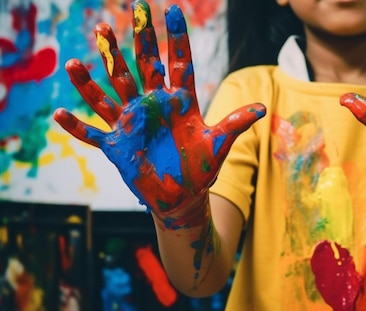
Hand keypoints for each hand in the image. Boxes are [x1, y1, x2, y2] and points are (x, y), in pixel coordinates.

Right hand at [53, 1, 264, 224]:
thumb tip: (263, 108)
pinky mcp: (118, 146)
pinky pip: (93, 135)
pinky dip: (77, 128)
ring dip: (95, 78)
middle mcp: (154, 105)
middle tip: (133, 9)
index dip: (176, 37)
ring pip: (111, 93)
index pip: (178, 63)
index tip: (173, 8)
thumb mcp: (219, 143)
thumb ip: (235, 123)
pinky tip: (60, 114)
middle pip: (143, 66)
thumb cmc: (201, 167)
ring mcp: (133, 123)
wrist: (183, 195)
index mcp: (180, 102)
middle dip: (138, 40)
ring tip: (78, 59)